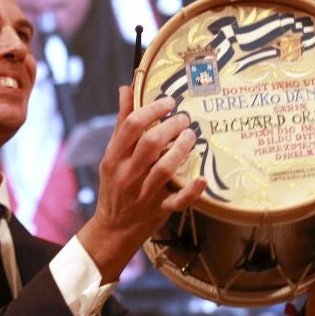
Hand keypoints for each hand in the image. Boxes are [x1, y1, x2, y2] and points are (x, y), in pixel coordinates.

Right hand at [78, 87, 206, 281]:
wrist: (114, 227)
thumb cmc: (115, 184)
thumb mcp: (112, 154)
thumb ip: (122, 122)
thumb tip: (127, 88)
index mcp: (114, 157)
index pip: (132, 126)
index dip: (152, 109)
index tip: (168, 102)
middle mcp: (128, 174)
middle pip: (151, 144)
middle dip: (172, 126)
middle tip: (185, 119)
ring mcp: (144, 194)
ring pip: (165, 168)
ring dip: (182, 148)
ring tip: (192, 136)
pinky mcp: (160, 209)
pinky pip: (178, 200)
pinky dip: (192, 190)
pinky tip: (202, 178)